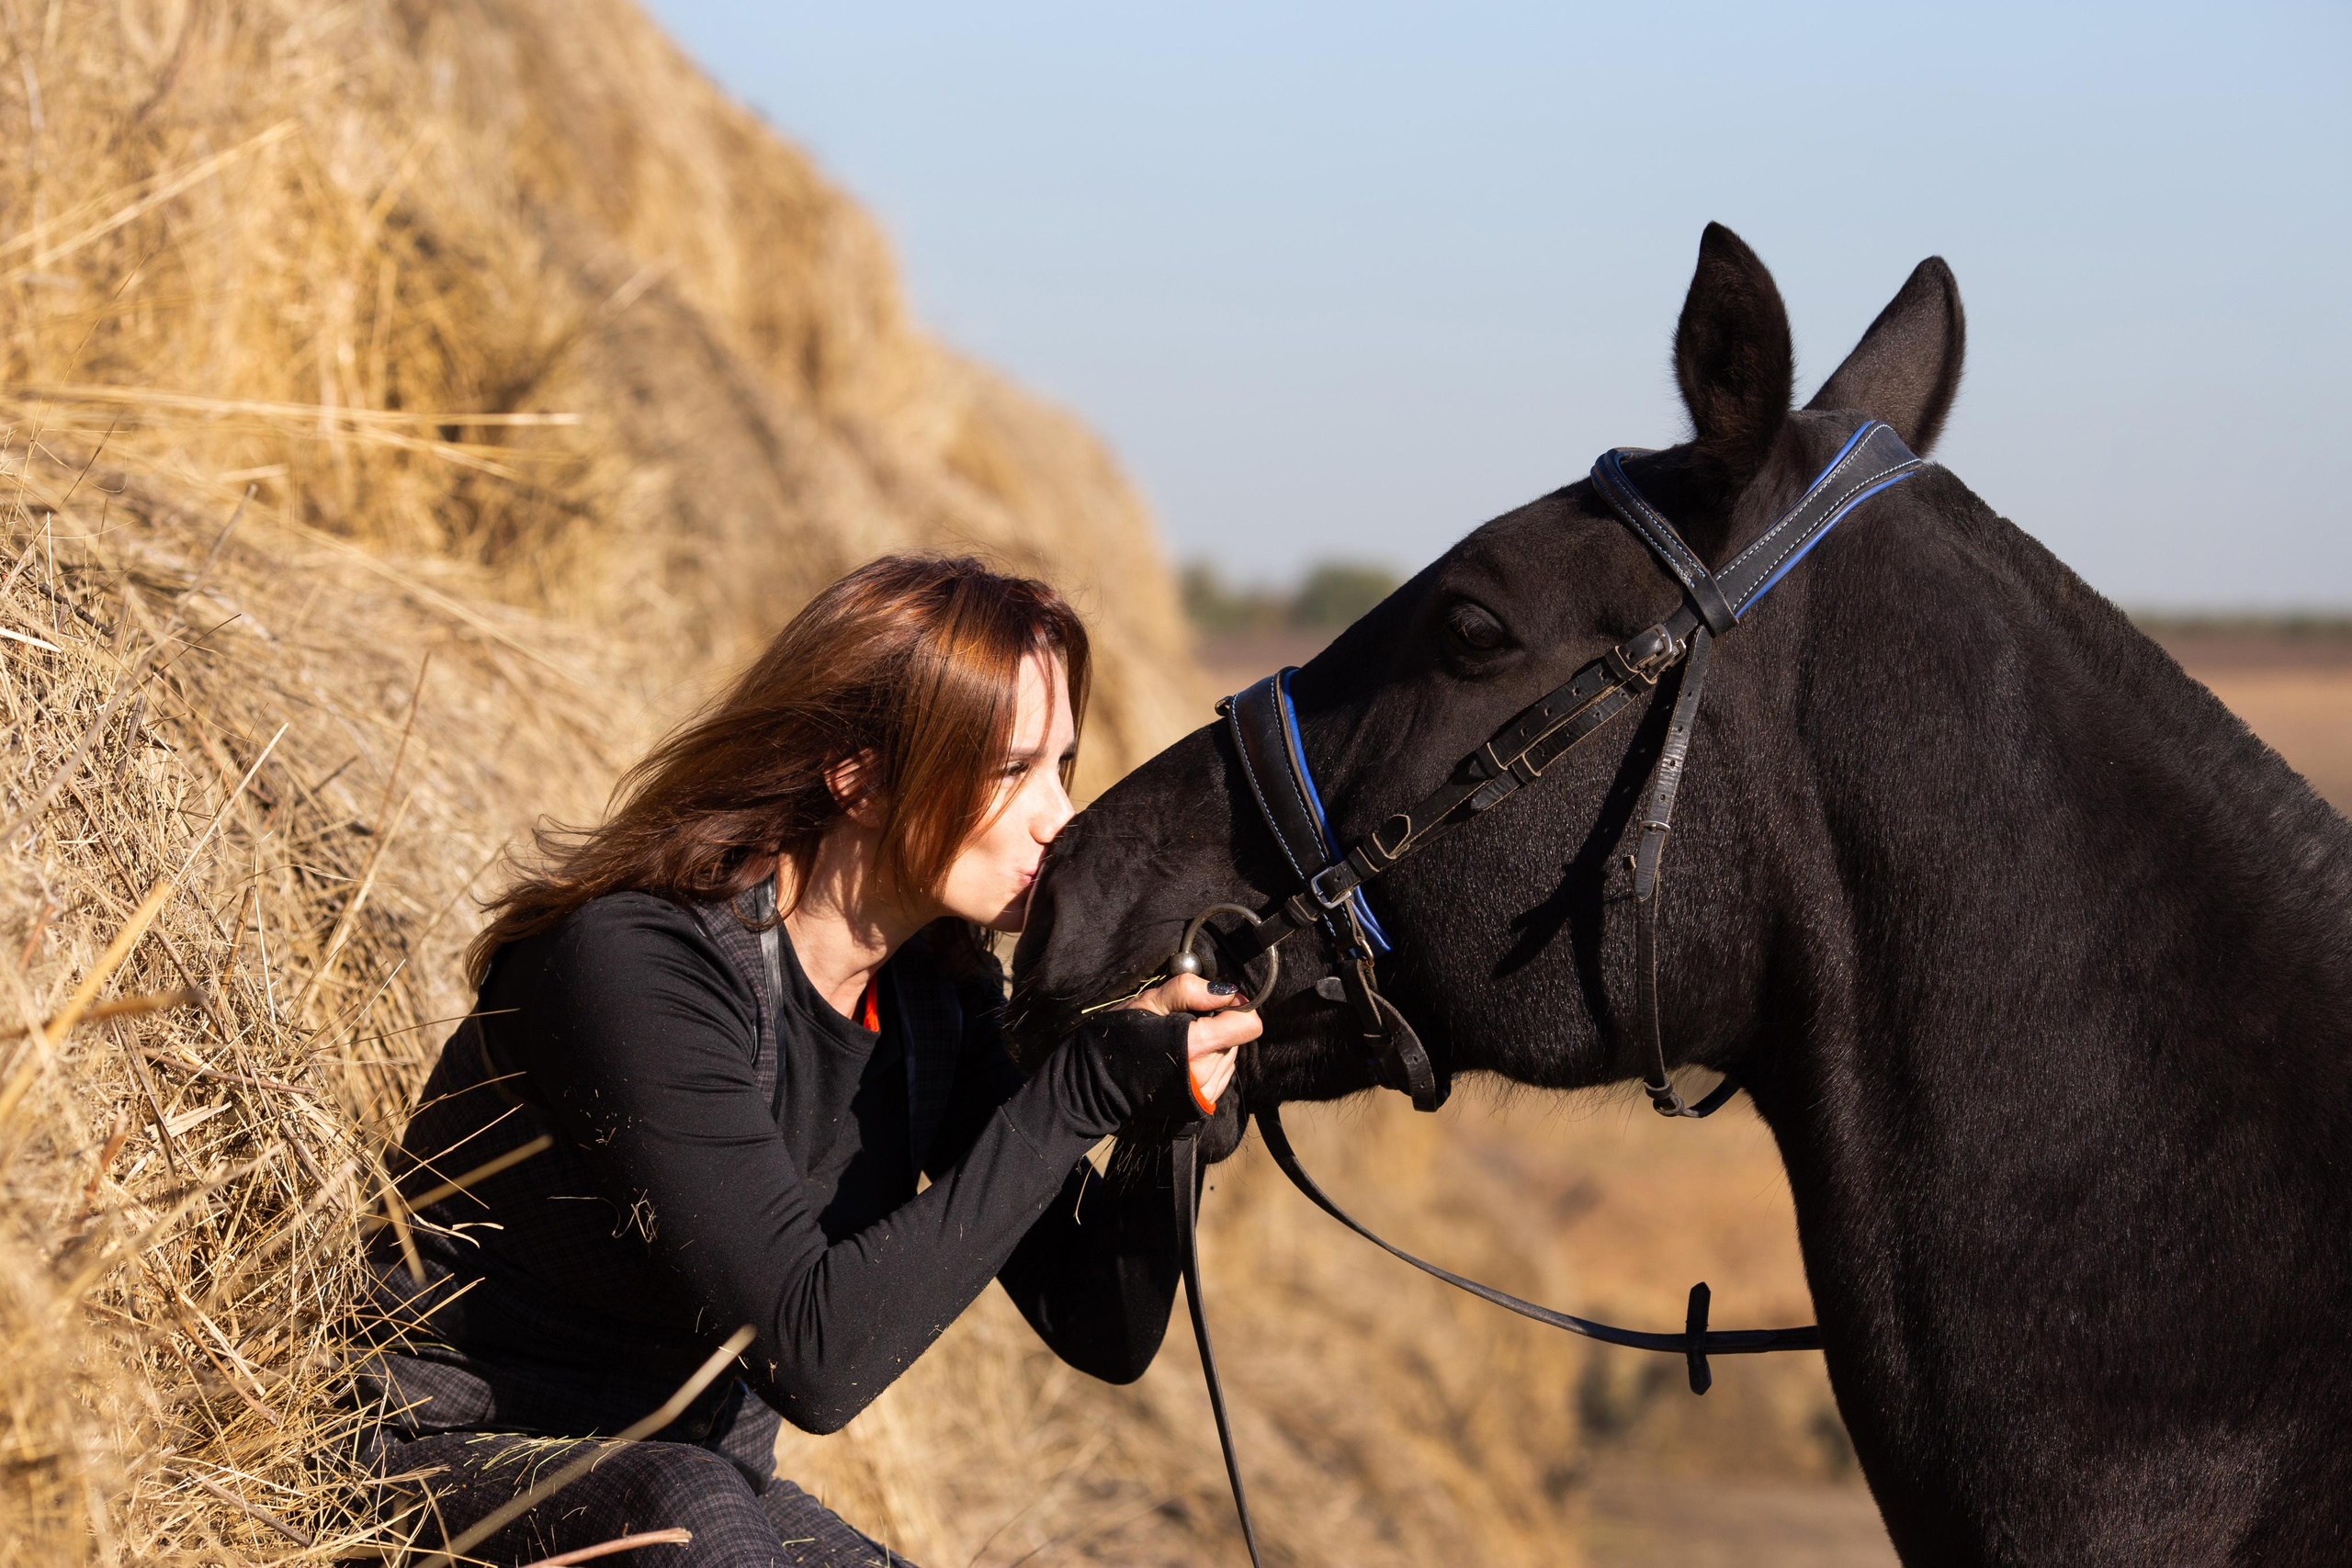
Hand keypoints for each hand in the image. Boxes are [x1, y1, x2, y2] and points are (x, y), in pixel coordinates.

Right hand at [1120, 974, 1260, 1111]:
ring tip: (1181, 1041)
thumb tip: (1227, 991)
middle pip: (1238, 1038)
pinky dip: (1211, 1061)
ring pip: (1231, 1055)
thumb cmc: (1120, 1036)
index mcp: (1194, 1047)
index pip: (1248, 1025)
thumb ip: (1190, 991)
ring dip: (1216, 1044)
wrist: (1098, 1082)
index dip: (1236, 1006)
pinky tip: (1185, 1058)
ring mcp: (1205, 1092)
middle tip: (1186, 1022)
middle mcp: (1205, 1074)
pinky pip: (1223, 1073)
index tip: (1215, 1001)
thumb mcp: (1150, 1002)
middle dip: (1219, 1025)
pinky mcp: (1202, 1103)